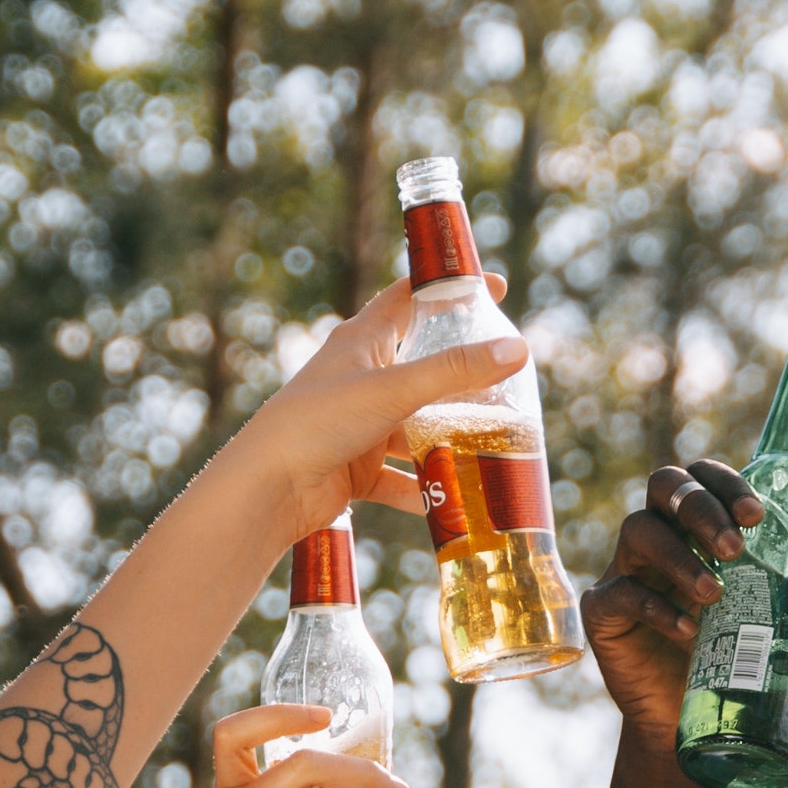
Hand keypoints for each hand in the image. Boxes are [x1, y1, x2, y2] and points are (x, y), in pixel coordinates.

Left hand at [221, 284, 529, 553]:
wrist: (269, 488)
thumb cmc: (318, 422)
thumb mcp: (394, 390)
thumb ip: (455, 371)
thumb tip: (518, 348)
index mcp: (361, 342)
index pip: (409, 298)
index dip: (447, 288)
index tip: (491, 287)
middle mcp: (360, 378)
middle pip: (419, 366)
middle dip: (460, 373)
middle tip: (507, 377)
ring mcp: (358, 424)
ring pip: (414, 425)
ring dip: (447, 435)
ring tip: (494, 442)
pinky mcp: (356, 467)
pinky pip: (400, 477)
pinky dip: (425, 488)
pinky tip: (456, 500)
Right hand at [582, 462, 787, 756]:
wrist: (706, 721)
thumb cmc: (752, 649)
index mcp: (702, 522)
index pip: (704, 473)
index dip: (727, 481)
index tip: (759, 514)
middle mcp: (662, 535)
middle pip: (665, 486)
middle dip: (701, 508)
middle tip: (739, 547)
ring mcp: (627, 570)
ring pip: (638, 532)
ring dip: (680, 557)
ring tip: (718, 593)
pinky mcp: (606, 614)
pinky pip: (620, 595)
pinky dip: (657, 609)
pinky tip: (691, 632)